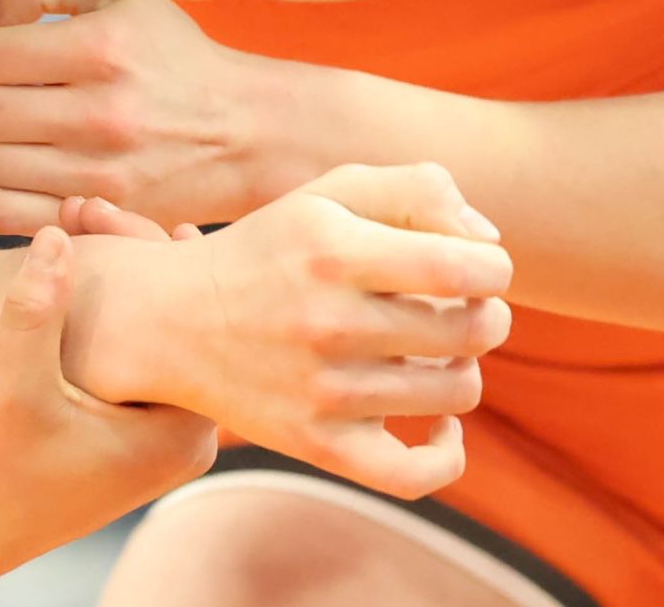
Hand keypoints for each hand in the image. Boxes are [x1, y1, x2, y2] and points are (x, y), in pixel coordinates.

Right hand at [0, 226, 216, 578]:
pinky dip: (116, 304)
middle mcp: (189, 435)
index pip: (198, 318)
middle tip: (83, 209)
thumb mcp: (9, 388)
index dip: (149, 250)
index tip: (97, 211)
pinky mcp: (138, 424)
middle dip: (136, 253)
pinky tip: (80, 261)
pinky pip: (143, 346)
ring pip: (164, 327)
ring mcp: (165, 430)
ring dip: (124, 273)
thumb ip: (34, 313)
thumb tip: (57, 235)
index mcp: (182, 434)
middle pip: (187, 316)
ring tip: (77, 222)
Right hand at [96, 162, 511, 499]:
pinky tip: (439, 422)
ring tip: (435, 351)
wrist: (169, 322)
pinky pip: (417, 473)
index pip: (464, 267)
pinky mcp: (318, 445)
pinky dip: (449, 451)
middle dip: (486, 313)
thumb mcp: (328, 196)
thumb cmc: (270, 251)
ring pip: (457, 392)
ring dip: (463, 368)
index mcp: (334, 251)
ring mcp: (324, 392)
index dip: (494, 268)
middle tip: (460, 306)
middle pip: (472, 331)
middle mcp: (329, 322)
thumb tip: (489, 244)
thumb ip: (415, 190)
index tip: (478, 267)